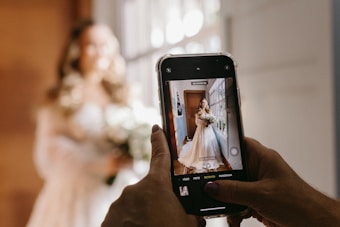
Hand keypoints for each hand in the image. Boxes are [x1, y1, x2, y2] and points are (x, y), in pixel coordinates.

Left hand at [101, 125, 205, 226]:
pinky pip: (122, 219)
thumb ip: (191, 216)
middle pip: (149, 190)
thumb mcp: (189, 226)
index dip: (159, 140)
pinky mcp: (107, 221)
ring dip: (143, 217)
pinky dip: (130, 225)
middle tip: (165, 221)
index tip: (156, 128)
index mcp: (156, 186)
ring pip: (135, 207)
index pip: (160, 156)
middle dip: (156, 202)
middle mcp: (134, 190)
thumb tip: (194, 218)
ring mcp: (118, 205)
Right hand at [204, 137, 339, 225]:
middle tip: (211, 186)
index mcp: (262, 158)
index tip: (206, 153)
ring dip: (226, 198)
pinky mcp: (256, 199)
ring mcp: (257, 185)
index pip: (238, 143)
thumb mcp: (261, 195)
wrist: (312, 223)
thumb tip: (211, 187)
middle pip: (231, 168)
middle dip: (220, 179)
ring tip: (222, 204)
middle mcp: (258, 169)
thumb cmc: (300, 202)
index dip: (221, 145)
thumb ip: (234, 190)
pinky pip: (237, 200)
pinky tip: (234, 216)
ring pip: (232, 186)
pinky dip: (233, 209)